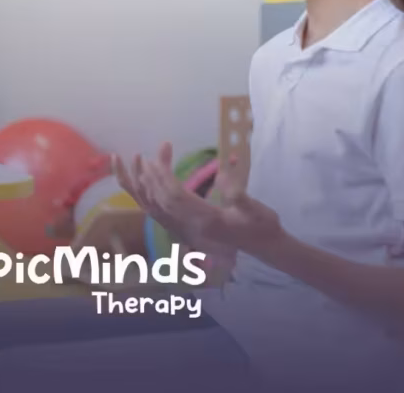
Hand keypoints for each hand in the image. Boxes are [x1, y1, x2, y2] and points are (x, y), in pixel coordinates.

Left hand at [114, 142, 282, 257]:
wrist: (264, 246)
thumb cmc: (262, 224)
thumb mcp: (256, 210)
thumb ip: (239, 196)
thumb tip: (223, 177)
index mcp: (207, 221)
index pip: (177, 199)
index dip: (163, 179)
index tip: (155, 160)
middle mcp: (191, 229)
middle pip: (162, 202)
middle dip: (151, 178)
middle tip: (144, 157)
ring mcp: (187, 231)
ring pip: (157, 210)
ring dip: (145, 187)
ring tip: (139, 164)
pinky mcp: (185, 230)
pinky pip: (160, 215)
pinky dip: (148, 197)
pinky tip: (144, 182)